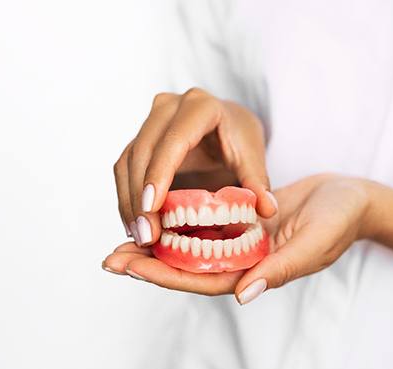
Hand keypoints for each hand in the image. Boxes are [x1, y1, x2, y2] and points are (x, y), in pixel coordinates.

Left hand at [102, 174, 377, 303]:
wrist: (351, 198)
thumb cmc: (339, 221)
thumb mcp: (313, 243)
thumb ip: (280, 270)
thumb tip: (244, 295)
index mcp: (258, 272)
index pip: (203, 279)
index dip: (164, 276)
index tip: (128, 266)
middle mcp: (245, 259)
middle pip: (190, 267)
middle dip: (150, 263)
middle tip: (110, 257)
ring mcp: (243, 240)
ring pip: (194, 246)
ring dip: (161, 243)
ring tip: (124, 235)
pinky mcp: (244, 219)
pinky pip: (207, 223)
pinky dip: (182, 220)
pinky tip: (160, 211)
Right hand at [113, 88, 277, 245]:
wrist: (227, 125)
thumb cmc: (240, 138)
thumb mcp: (253, 158)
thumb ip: (258, 183)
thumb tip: (267, 210)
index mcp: (201, 106)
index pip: (174, 141)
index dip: (159, 173)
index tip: (152, 207)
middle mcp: (169, 107)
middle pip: (143, 152)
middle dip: (140, 197)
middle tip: (147, 236)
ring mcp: (150, 121)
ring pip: (127, 162)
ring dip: (129, 202)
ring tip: (140, 237)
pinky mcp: (139, 138)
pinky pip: (124, 169)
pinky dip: (127, 199)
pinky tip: (135, 226)